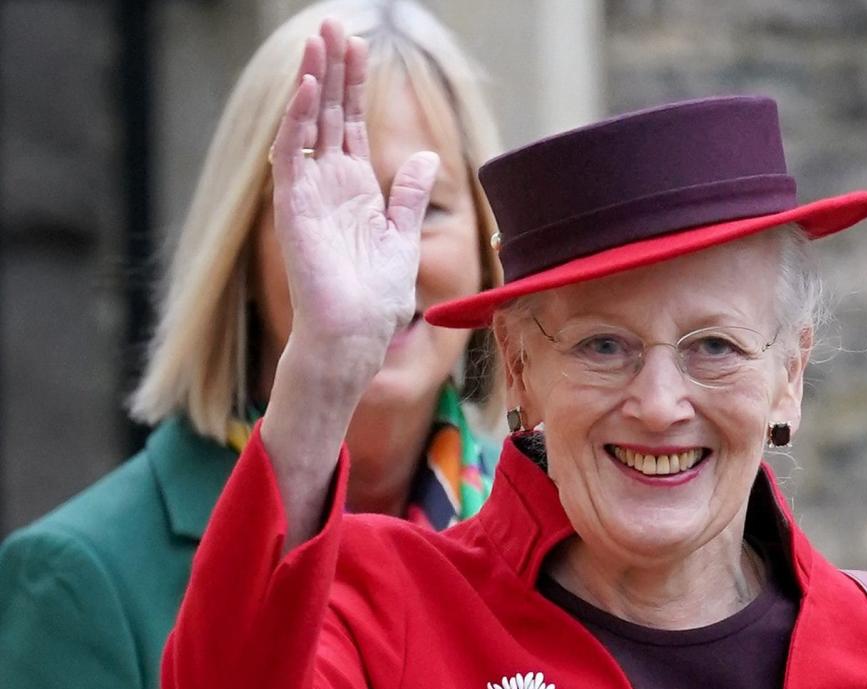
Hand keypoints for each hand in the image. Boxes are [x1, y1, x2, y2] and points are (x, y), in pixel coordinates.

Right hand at [269, 19, 438, 388]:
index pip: (350, 122)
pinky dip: (299, 121)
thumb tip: (427, 157)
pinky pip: (292, 155)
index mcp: (354, 188)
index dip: (354, 83)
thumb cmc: (375, 297)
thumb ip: (407, 194)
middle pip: (329, 113)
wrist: (354, 334)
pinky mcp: (294, 209)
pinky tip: (310, 89)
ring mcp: (308, 193)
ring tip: (319, 41)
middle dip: (333, 69)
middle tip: (333, 25)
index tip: (359, 43)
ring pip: (306, 124)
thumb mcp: (401, 235)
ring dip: (313, 83)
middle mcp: (328, 184)